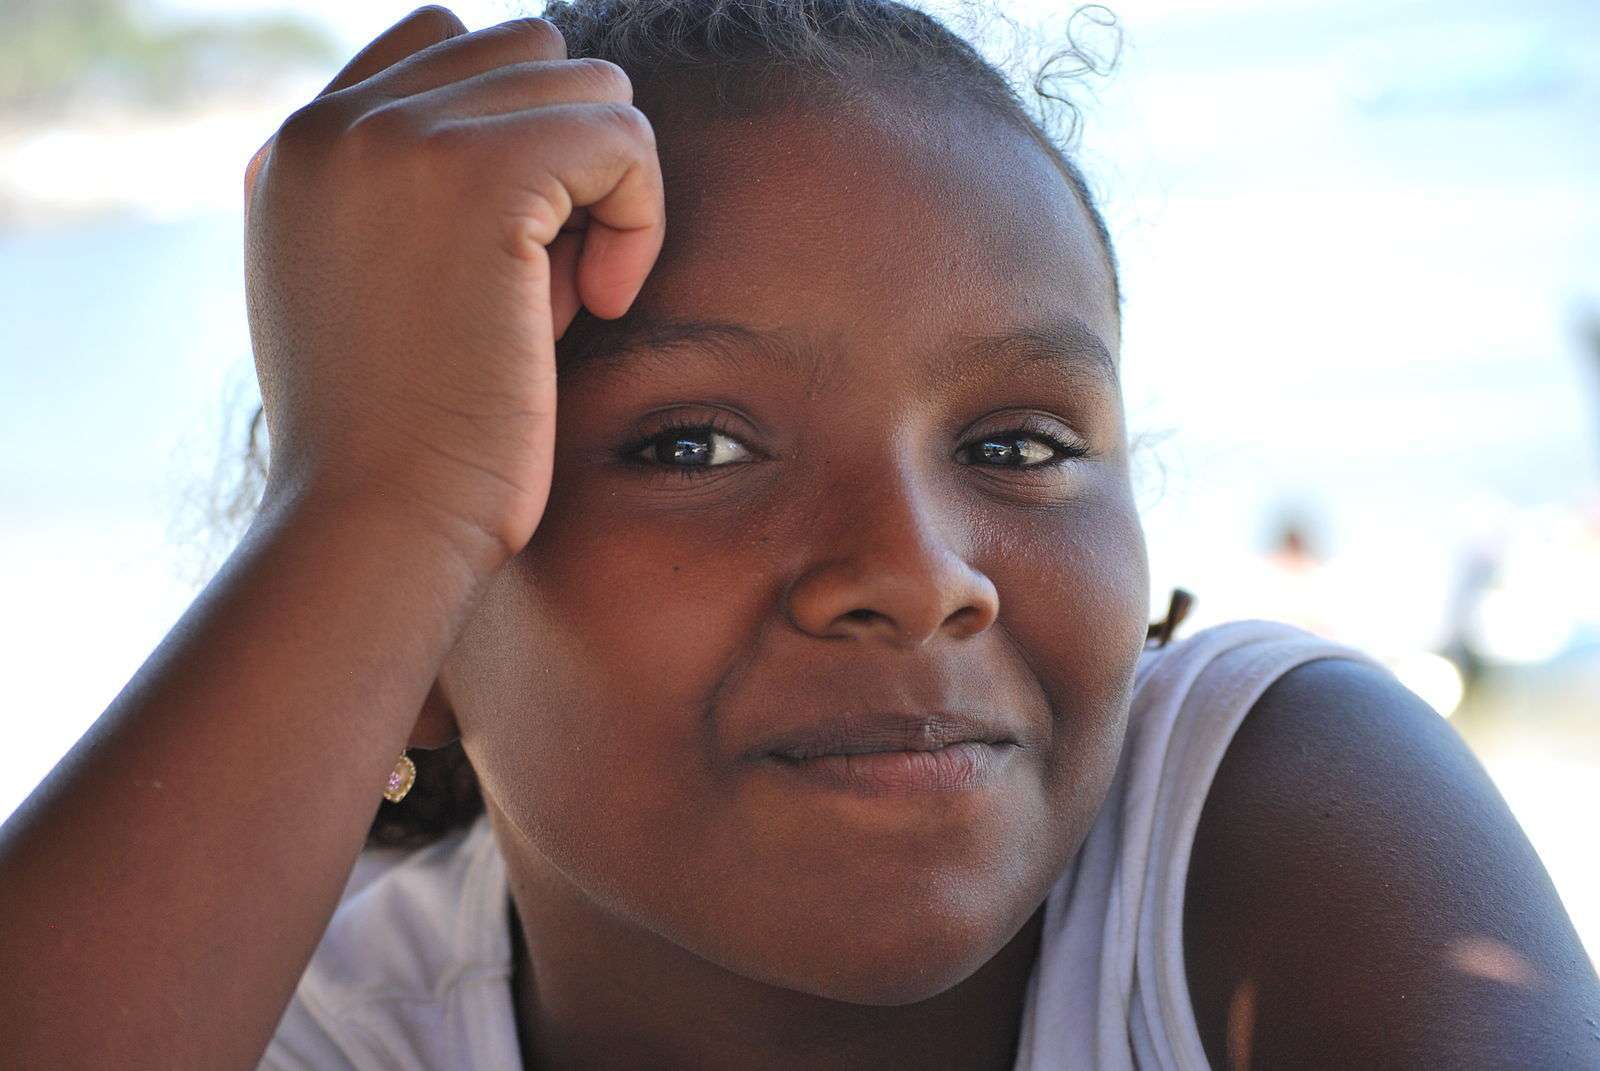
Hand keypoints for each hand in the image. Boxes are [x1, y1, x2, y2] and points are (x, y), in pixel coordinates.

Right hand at [242, 5, 664, 572]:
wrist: (371, 523)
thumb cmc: (401, 443)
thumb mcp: (389, 296)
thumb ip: (435, 207)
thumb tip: (568, 146)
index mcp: (301, 147)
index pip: (445, 43)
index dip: (519, 133)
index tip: (522, 249)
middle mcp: (336, 122)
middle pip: (528, 53)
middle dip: (569, 156)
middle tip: (554, 278)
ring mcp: (398, 137)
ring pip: (586, 85)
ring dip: (608, 188)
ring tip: (573, 297)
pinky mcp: (478, 174)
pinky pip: (622, 137)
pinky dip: (640, 218)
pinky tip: (602, 304)